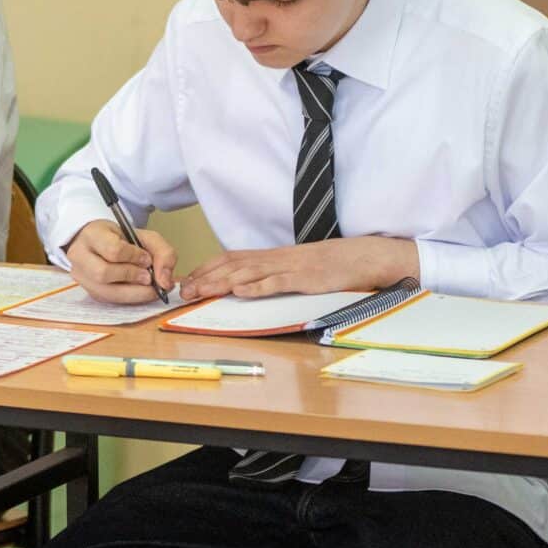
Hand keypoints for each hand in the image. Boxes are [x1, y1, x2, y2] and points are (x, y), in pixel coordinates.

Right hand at [65, 221, 177, 304]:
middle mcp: (80, 257)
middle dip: (131, 277)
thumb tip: (166, 282)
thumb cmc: (122, 239)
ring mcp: (82, 277)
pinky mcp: (90, 292)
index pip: (113, 250)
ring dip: (133, 292)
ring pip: (106, 292)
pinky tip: (139, 290)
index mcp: (92, 235)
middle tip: (148, 276)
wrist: (101, 243)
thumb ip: (163, 252)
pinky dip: (130, 298)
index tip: (147, 259)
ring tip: (147, 284)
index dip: (134, 257)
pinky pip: (110, 301)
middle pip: (103, 273)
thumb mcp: (145, 236)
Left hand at [179, 236, 416, 300]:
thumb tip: (248, 285)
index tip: (186, 281)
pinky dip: (259, 286)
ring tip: (200, 291)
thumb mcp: (298, 268)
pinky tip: (241, 291)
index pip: (231, 258)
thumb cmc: (333, 265)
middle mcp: (276, 258)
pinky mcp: (307, 278)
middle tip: (182, 291)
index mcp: (273, 256)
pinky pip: (279, 282)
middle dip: (204, 277)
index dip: (206, 269)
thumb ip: (274, 274)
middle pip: (233, 265)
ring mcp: (291, 267)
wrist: (365, 256)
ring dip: (221, 283)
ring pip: (249, 273)